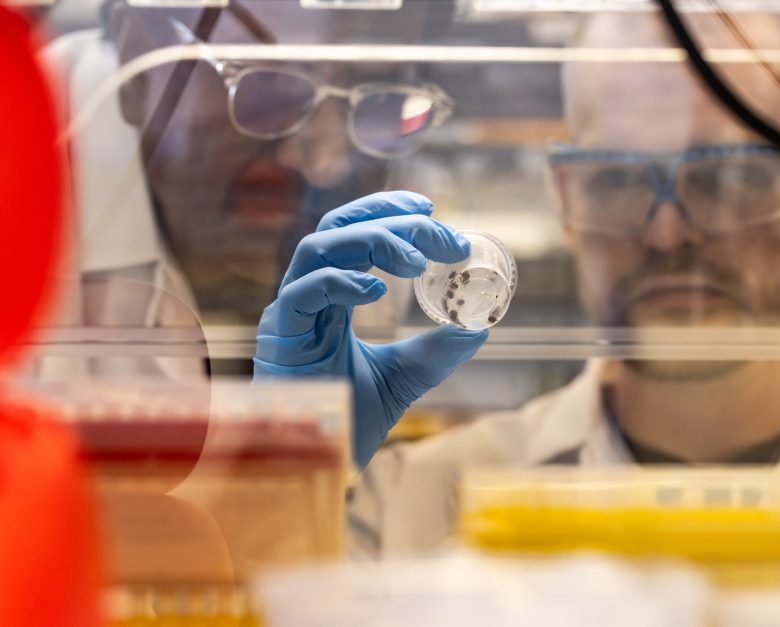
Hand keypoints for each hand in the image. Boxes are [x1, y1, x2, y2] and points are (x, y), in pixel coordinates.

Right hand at [254, 191, 487, 466]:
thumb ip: (439, 348)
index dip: (386, 211)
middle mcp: (307, 294)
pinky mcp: (279, 337)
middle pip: (340, 230)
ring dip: (371, 242)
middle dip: (392, 223)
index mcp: (332, 296)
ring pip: (318, 248)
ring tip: (417, 261)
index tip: (428, 209)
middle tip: (440, 233)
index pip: (352, 231)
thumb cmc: (353, 416)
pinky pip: (302, 294)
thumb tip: (480, 323)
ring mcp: (290, 312)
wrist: (325, 463)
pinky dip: (340, 282)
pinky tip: (376, 292)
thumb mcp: (408, 375)